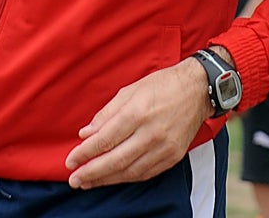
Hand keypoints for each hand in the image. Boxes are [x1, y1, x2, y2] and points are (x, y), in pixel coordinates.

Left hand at [64, 58, 209, 188]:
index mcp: (137, 113)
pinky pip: (145, 173)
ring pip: (130, 171)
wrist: (197, 90)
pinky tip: (112, 179)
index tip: (70, 160)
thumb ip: (106, 114)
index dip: (85, 153)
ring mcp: (164, 148)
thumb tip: (85, 134)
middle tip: (74, 179)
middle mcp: (151, 133)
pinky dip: (126, 178)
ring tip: (88, 183)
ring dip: (106, 180)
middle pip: (115, 159)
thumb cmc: (161, 86)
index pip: (105, 139)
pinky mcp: (173, 157)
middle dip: (91, 172)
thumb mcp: (129, 90)